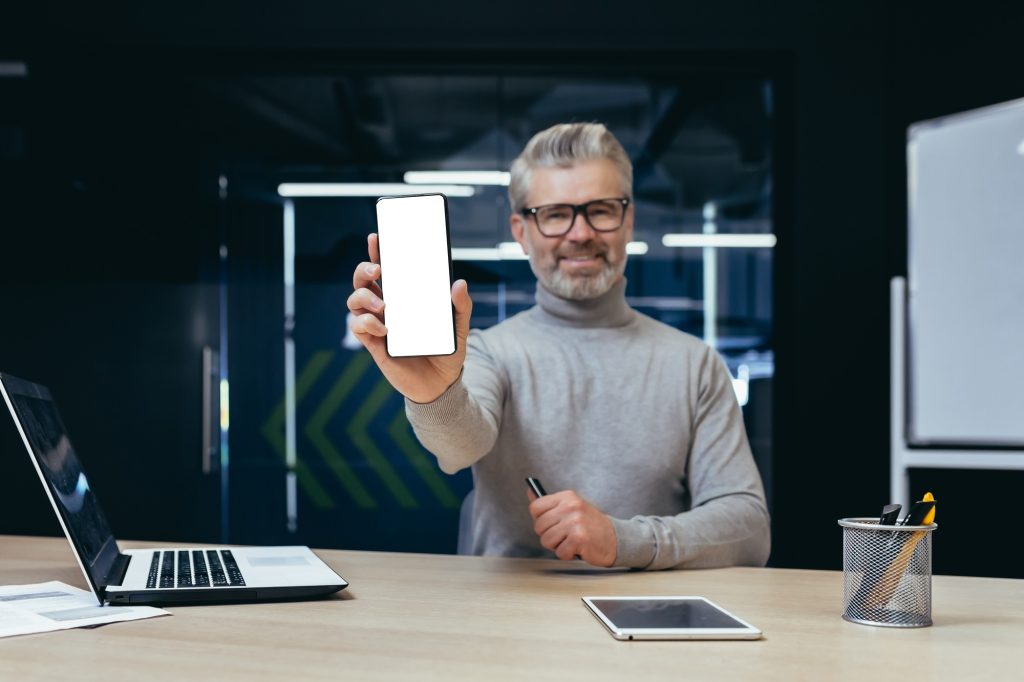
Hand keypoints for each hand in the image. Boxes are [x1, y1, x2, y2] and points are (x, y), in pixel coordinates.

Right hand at [347, 233, 472, 403]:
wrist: (441, 384)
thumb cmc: (447, 350)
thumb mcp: (459, 326)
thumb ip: (461, 306)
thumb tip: (459, 283)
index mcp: (404, 296)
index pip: (387, 268)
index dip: (378, 251)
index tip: (377, 237)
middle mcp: (387, 305)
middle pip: (363, 279)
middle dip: (364, 269)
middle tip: (378, 270)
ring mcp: (377, 323)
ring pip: (354, 299)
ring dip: (364, 296)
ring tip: (384, 307)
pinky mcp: (373, 343)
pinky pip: (357, 326)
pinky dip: (365, 322)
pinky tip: (383, 328)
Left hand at [527, 489, 616, 566]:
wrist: (615, 539)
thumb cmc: (590, 525)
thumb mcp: (572, 508)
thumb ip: (551, 503)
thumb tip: (530, 493)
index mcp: (567, 497)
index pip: (535, 507)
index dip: (539, 519)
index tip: (550, 523)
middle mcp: (571, 507)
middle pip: (539, 526)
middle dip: (549, 535)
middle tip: (565, 535)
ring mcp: (575, 522)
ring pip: (546, 540)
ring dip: (558, 546)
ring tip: (571, 541)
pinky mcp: (579, 538)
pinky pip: (559, 552)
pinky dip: (568, 554)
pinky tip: (578, 548)